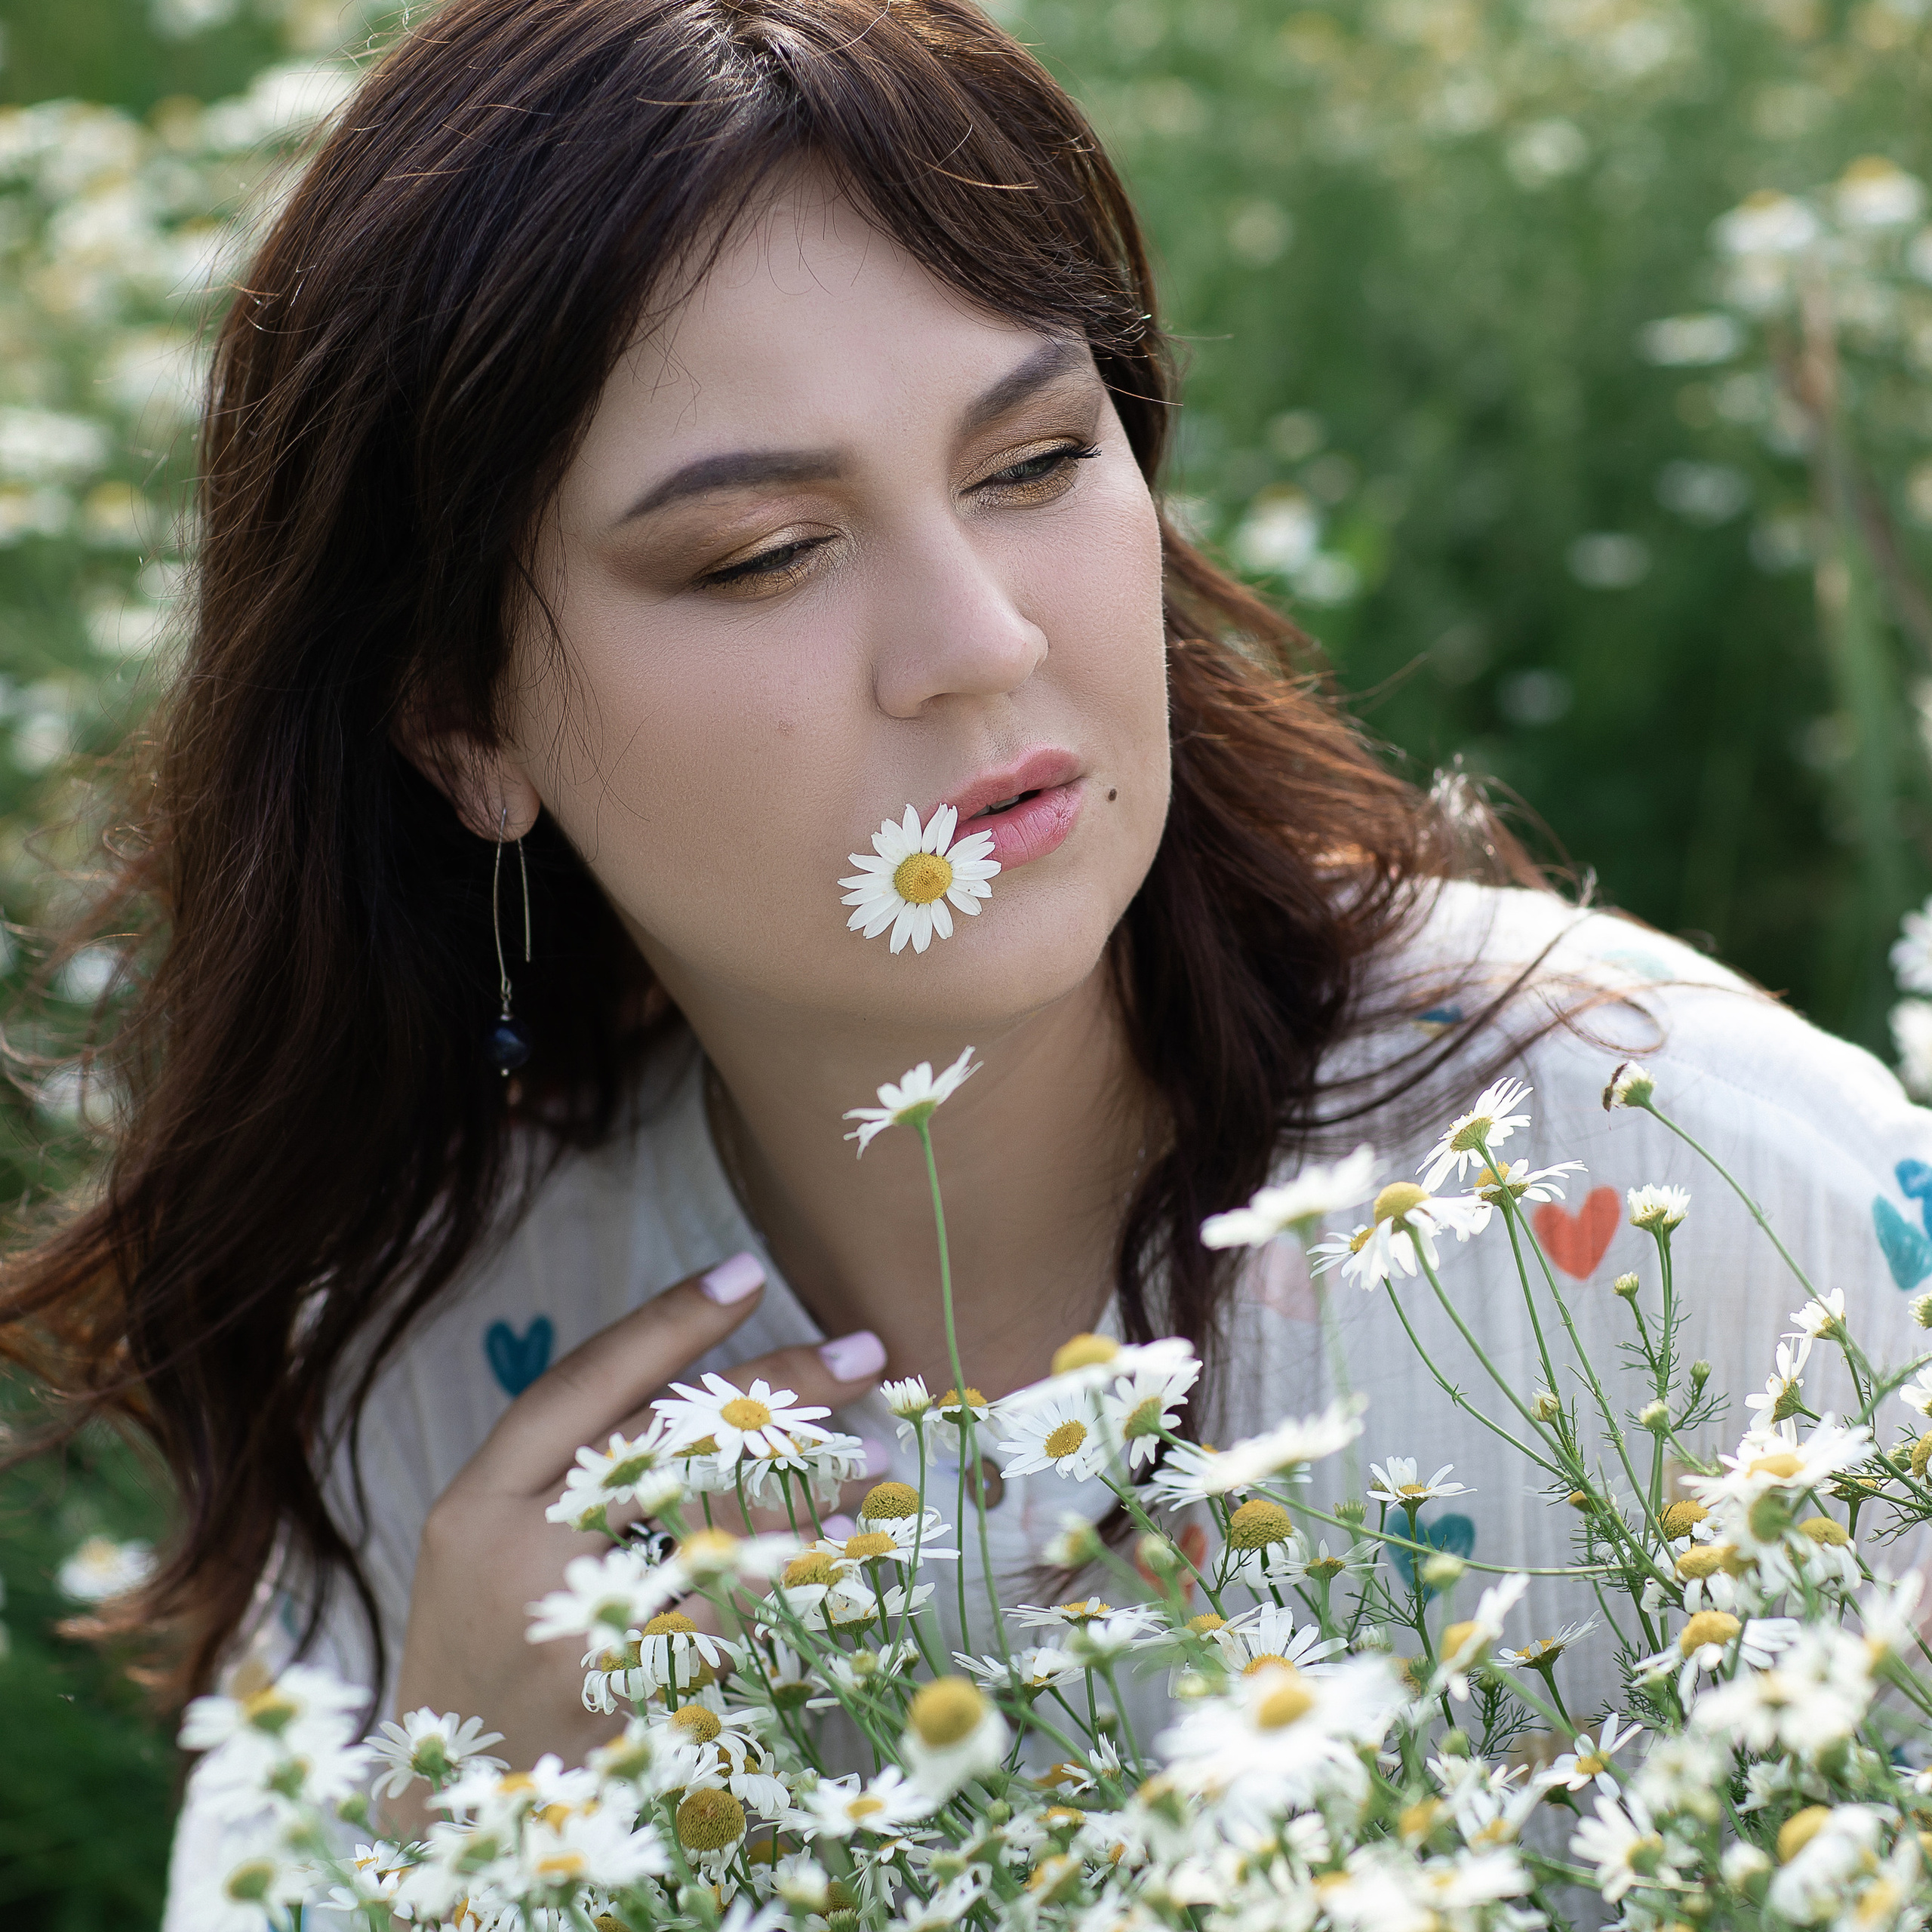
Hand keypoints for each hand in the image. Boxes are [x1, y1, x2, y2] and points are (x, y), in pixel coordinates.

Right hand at [391, 1252, 885, 1776]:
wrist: (446, 1814)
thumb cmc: (485, 1656)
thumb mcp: (490, 1552)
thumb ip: (569, 1474)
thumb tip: (712, 1394)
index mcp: (476, 1504)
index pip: (581, 1384)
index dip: (667, 1322)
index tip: (748, 1271)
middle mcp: (518, 1560)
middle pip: (665, 1441)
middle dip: (773, 1388)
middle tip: (860, 1351)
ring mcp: (573, 1635)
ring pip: (714, 1526)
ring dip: (809, 1483)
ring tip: (875, 1454)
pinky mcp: (627, 1706)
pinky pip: (735, 1620)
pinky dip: (798, 1575)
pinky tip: (846, 1547)